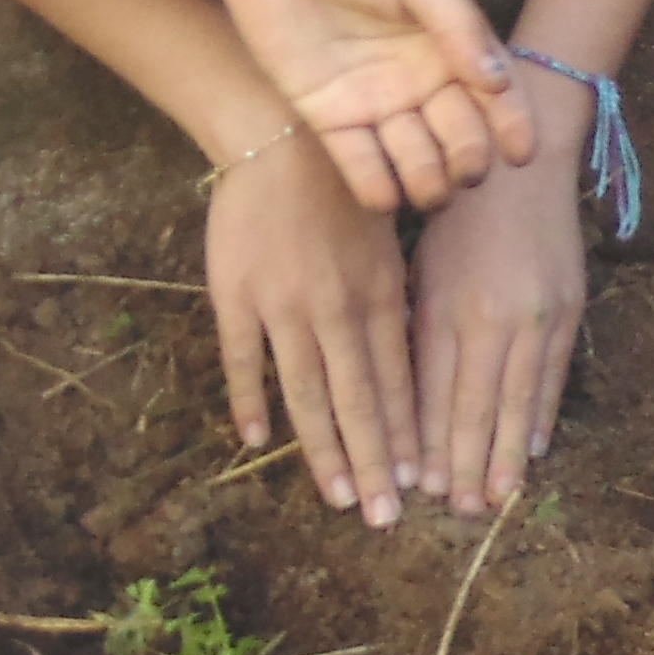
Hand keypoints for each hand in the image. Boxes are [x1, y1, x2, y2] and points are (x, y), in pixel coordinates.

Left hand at [204, 0, 536, 213]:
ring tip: (430, 191)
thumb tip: (499, 82)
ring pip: (413, 157)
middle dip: (468, 157)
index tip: (521, 153)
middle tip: (468, 172)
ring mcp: (375, 103)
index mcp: (450, 46)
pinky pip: (359, 162)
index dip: (511, 125)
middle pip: (457, 134)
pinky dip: (374, 185)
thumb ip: (458, 25)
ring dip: (427, 180)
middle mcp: (419, 81)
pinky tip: (385, 196)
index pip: (493, 95)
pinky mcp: (330, 118)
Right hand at [204, 134, 418, 528]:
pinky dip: (251, 400)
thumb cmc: (345, 188)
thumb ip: (396, 301)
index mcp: (381, 293)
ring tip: (337, 497)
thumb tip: (416, 364)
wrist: (281, 137)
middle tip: (382, 517)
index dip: (404, 437)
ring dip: (323, 450)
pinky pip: (244, 359)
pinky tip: (257, 440)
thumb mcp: (389, 241)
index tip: (414, 485)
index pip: (396, 383)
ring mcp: (284, 305)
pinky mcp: (237, 295)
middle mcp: (337, 308)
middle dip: (372, 463)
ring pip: (307, 391)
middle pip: (357, 401)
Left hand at [407, 114, 589, 513]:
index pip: (433, 394)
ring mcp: (537, 315)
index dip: (427, 444)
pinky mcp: (569, 308)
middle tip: (457, 510)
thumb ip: (414, 330)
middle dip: (465, 464)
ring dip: (506, 455)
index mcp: (445, 305)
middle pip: (477, 408)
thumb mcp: (417, 267)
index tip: (417, 486)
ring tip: (496, 498)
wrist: (517, 162)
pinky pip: (554, 374)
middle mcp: (492, 317)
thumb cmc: (450, 211)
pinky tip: (531, 449)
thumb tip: (404, 399)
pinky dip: (540, 415)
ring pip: (519, 401)